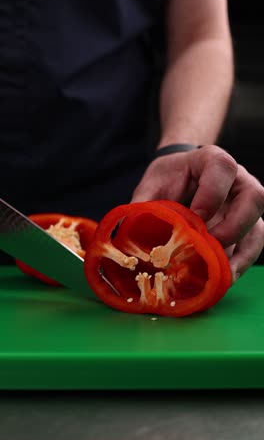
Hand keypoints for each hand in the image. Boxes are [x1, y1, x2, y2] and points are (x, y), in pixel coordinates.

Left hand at [131, 145, 263, 281]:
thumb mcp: (152, 185)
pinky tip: (223, 279)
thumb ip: (144, 206)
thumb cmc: (168, 179)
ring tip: (221, 276)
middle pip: (253, 197)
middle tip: (210, 246)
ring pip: (258, 226)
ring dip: (242, 254)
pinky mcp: (248, 225)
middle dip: (234, 226)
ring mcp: (246, 204)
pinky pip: (253, 245)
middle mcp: (238, 180)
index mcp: (212, 160)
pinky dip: (240, 264)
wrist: (180, 176)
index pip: (223, 168)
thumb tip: (128, 239)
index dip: (212, 193)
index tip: (196, 218)